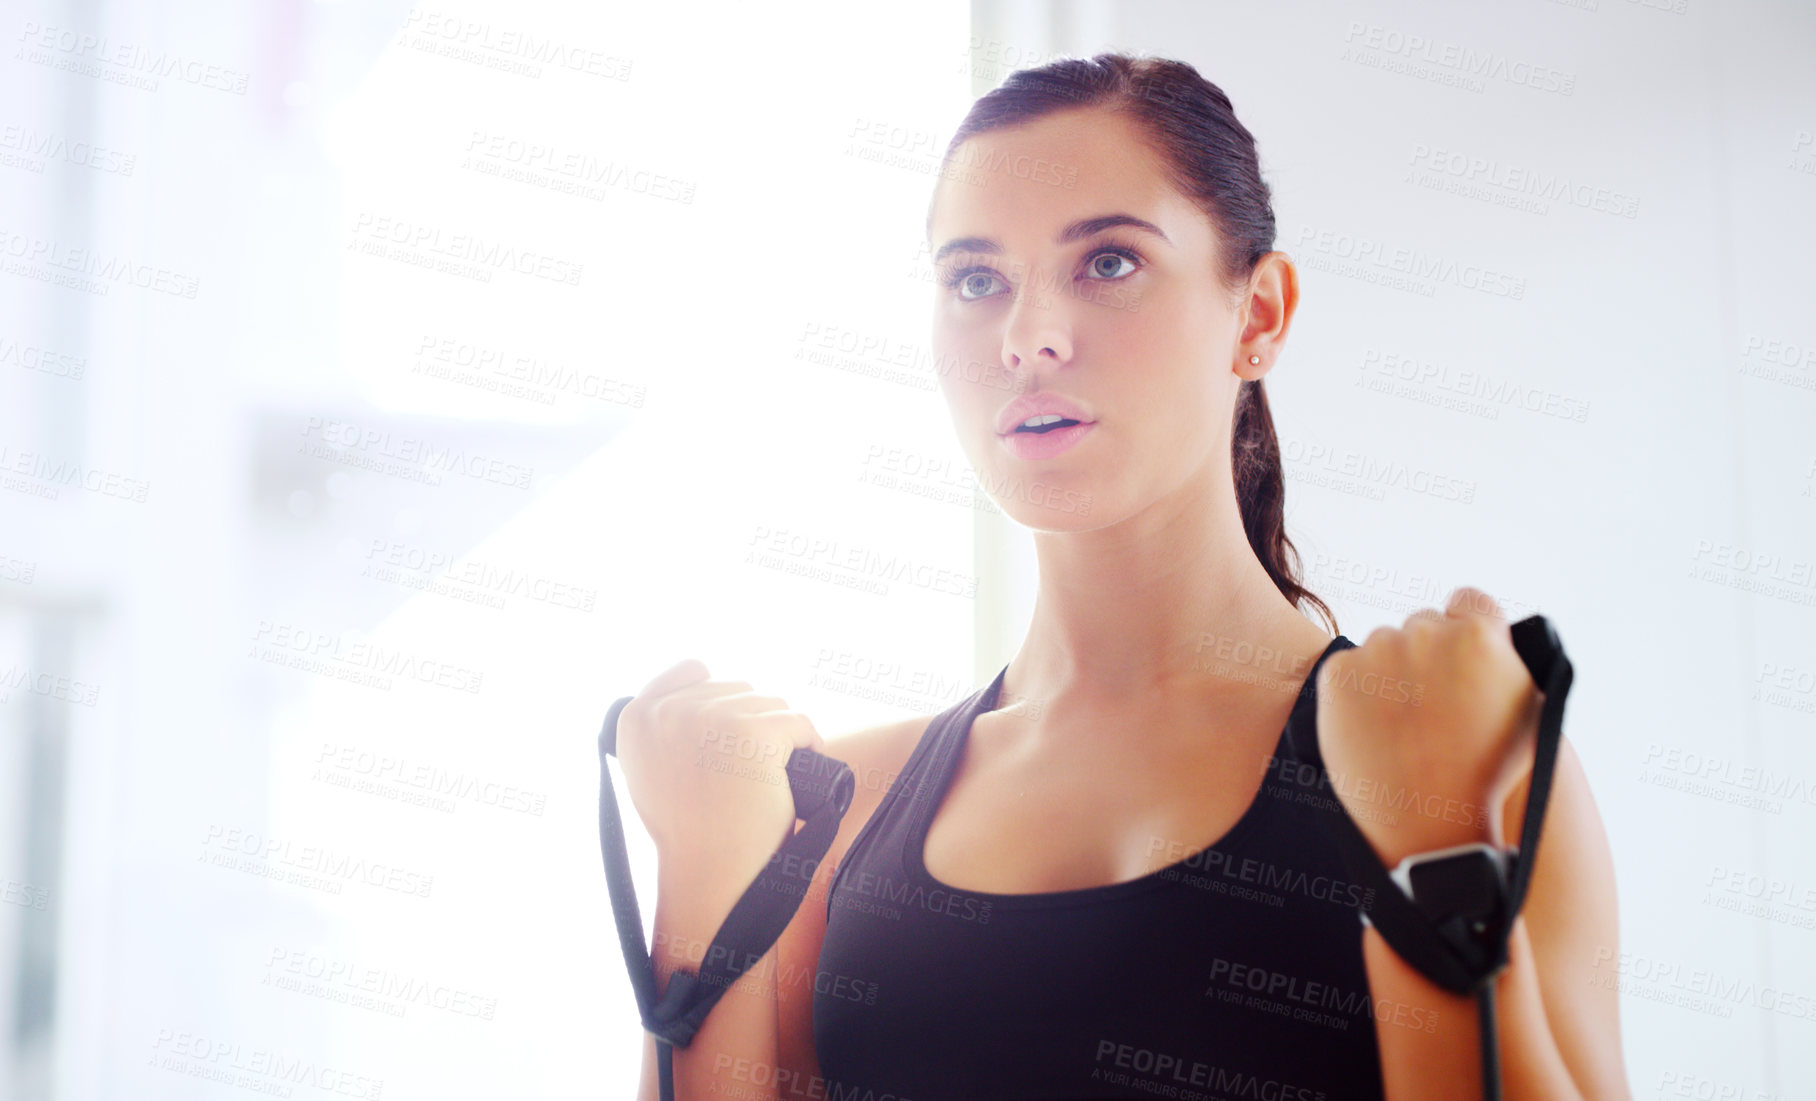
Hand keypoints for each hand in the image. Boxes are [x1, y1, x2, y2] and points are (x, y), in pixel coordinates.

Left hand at [1315, 587, 1544, 866]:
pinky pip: (1349, 669)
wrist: (1428, 823)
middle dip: (1428, 655)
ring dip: (1391, 673)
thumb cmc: (1485, 774)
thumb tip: (1492, 635)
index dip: (1467, 629)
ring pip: (1384, 646)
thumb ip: (1506, 660)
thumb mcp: (1526, 710)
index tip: (1461, 655)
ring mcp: (1378, 652)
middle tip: (1432, 703)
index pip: (1469, 601)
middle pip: (1424, 625)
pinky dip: (1358, 692)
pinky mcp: (1338, 674)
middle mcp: (1426, 634)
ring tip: (1404, 725)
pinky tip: (1375, 727)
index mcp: (1480, 636)